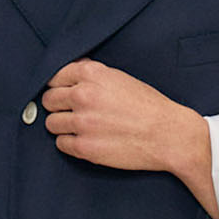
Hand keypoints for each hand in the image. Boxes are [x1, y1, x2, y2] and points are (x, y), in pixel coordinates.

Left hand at [41, 59, 213, 211]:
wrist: (170, 135)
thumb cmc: (149, 107)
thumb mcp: (121, 79)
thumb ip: (93, 75)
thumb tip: (69, 72)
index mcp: (93, 74)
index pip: (54, 76)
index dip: (59, 86)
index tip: (65, 92)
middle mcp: (83, 95)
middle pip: (48, 99)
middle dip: (59, 106)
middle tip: (74, 111)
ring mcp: (82, 122)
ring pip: (51, 123)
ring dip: (63, 125)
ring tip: (82, 126)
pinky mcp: (83, 146)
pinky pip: (60, 143)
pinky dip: (70, 143)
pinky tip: (87, 139)